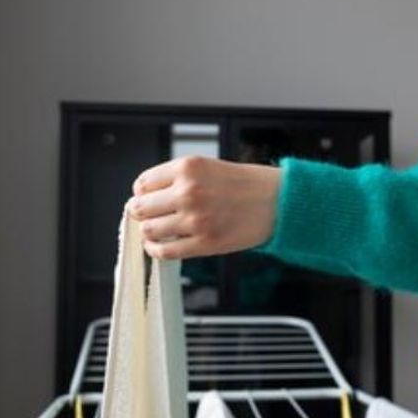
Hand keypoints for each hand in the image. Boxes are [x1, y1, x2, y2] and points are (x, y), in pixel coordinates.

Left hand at [127, 156, 281, 259]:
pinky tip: (157, 246)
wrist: (277, 201)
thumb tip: (145, 196)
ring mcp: (195, 219)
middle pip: (141, 207)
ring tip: (155, 230)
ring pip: (149, 230)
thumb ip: (177, 178)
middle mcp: (188, 192)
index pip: (143, 183)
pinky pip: (165, 251)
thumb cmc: (246, 184)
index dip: (141, 193)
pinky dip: (155, 250)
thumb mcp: (207, 167)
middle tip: (146, 215)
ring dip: (148, 231)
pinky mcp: (204, 243)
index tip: (145, 198)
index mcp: (188, 168)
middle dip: (140, 213)